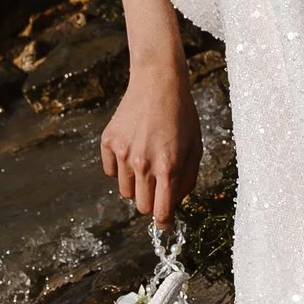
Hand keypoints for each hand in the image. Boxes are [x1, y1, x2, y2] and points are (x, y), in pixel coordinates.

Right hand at [101, 58, 199, 228]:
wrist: (158, 82)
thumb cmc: (182, 116)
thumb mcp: (195, 148)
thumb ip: (187, 180)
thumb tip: (174, 206)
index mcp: (168, 167)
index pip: (161, 212)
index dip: (164, 221)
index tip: (165, 221)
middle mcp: (143, 163)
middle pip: (141, 206)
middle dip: (151, 202)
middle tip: (158, 186)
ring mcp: (122, 153)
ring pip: (125, 191)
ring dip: (136, 185)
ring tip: (146, 162)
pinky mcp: (108, 142)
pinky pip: (110, 172)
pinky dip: (120, 168)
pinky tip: (132, 149)